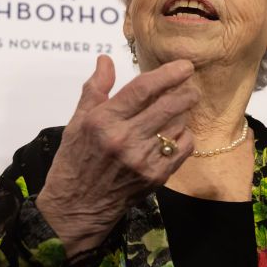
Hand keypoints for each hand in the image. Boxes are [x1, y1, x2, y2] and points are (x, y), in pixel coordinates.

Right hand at [36, 55, 199, 255]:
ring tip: (178, 110)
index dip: (168, 74)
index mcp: (103, 121)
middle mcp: (125, 139)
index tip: (184, 66)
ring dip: (182, 114)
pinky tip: (174, 133)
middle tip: (190, 86)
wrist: (77, 207)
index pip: (142, 89)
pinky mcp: (155, 177)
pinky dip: (184, 136)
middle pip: (168, 106)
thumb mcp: (77, 122)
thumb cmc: (75, 161)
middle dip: (186, 92)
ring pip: (178, 125)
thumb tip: (106, 60)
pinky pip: (182, 148)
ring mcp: (142, 160)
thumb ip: (95, 89)